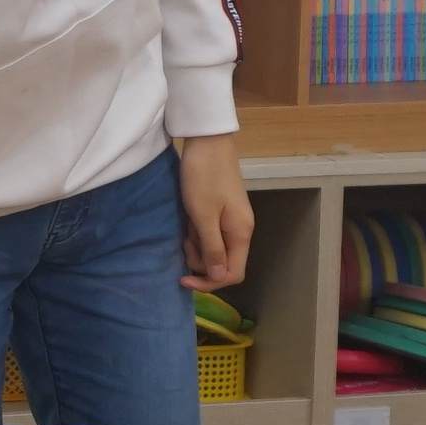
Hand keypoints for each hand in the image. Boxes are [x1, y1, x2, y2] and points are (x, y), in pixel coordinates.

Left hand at [177, 131, 253, 288]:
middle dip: (200, 260)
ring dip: (196, 245)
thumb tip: (220, 278)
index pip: (233, 274)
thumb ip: (213, 248)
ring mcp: (232, 220)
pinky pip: (209, 233)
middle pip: (223, 263)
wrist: (207, 142)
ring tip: (185, 226)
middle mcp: (241, 230)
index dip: (210, 282)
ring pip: (214, 248)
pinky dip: (197, 231)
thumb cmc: (203, 178)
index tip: (185, 278)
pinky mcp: (222, 210)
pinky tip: (188, 219)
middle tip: (184, 241)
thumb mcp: (203, 216)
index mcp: (241, 234)